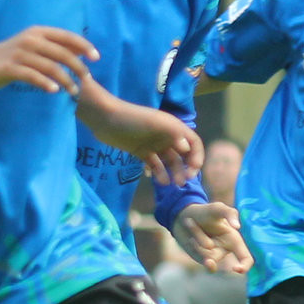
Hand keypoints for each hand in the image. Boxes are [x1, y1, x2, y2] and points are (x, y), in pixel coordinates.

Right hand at [0, 26, 95, 94]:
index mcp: (37, 32)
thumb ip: (51, 47)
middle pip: (62, 53)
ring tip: (73, 91)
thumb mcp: (30, 46)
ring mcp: (20, 53)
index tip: (96, 58)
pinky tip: (54, 91)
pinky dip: (46, 84)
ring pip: (51, 67)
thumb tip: (78, 52)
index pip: (66, 37)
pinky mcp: (11, 67)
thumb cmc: (8, 56)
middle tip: (87, 80)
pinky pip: (33, 76)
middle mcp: (31, 40)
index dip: (83, 46)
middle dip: (78, 67)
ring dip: (65, 80)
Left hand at [80, 91, 202, 185]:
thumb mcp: (155, 124)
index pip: (194, 142)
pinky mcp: (141, 152)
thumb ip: (173, 134)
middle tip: (183, 181)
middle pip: (184, 154)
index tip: (193, 170)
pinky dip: (158, 172)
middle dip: (186, 168)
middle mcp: (166, 136)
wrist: (106, 120)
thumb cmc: (133, 119)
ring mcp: (154, 144)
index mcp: (173, 127)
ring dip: (173, 172)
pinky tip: (157, 180)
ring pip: (169, 161)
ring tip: (172, 184)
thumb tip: (186, 148)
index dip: (197, 156)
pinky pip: (154, 165)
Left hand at [172, 202, 250, 273]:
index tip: (235, 269)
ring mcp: (213, 256)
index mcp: (234, 240)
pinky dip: (197, 251)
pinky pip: (201, 259)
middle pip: (216, 256)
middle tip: (189, 221)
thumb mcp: (217, 208)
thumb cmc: (205, 212)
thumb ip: (229, 213)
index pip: (246, 258)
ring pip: (206, 256)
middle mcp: (225, 250)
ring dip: (196, 237)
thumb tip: (237, 227)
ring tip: (190, 223)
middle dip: (201, 240)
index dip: (244, 266)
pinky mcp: (202, 258)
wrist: (184, 215)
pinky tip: (193, 244)